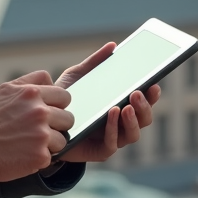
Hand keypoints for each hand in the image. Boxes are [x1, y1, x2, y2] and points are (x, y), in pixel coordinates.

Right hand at [0, 71, 72, 181]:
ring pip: (63, 139)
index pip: (64, 95)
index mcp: (32, 93)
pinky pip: (52, 157)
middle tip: (39, 131)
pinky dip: (39, 159)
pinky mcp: (40, 156)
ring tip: (29, 145)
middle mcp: (39, 111)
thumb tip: (50, 81)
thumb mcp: (2, 90)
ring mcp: (41, 134)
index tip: (48, 113)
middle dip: (57, 125)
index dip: (57, 105)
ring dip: (50, 144)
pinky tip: (23, 156)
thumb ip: (29, 83)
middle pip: (68, 117)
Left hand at [55, 43, 161, 163]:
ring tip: (125, 106)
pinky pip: (112, 144)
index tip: (153, 83)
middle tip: (137, 93)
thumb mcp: (79, 76)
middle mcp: (121, 123)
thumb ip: (95, 62)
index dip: (152, 94)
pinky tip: (110, 116)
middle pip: (144, 118)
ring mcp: (113, 138)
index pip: (144, 100)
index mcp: (121, 104)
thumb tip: (113, 45)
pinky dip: (113, 130)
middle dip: (145, 106)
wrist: (43, 121)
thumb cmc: (67, 99)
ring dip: (133, 120)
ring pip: (133, 134)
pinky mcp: (100, 151)